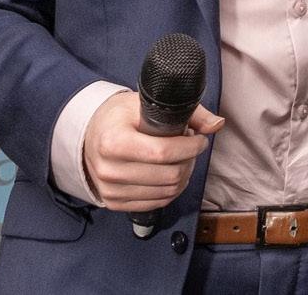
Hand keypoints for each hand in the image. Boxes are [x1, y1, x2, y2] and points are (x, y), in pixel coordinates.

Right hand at [82, 90, 223, 211]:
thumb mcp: (147, 103)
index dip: (190, 147)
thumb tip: (216, 124)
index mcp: (113, 142)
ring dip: (183, 176)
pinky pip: (156, 204)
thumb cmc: (120, 117)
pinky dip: (171, 190)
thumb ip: (188, 112)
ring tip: (181, 159)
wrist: (90, 135)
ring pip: (166, 193)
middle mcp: (109, 169)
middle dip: (189, 161)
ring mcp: (110, 190)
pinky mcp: (114, 202)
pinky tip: (171, 173)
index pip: (163, 152)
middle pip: (168, 175)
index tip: (199, 139)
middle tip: (190, 148)